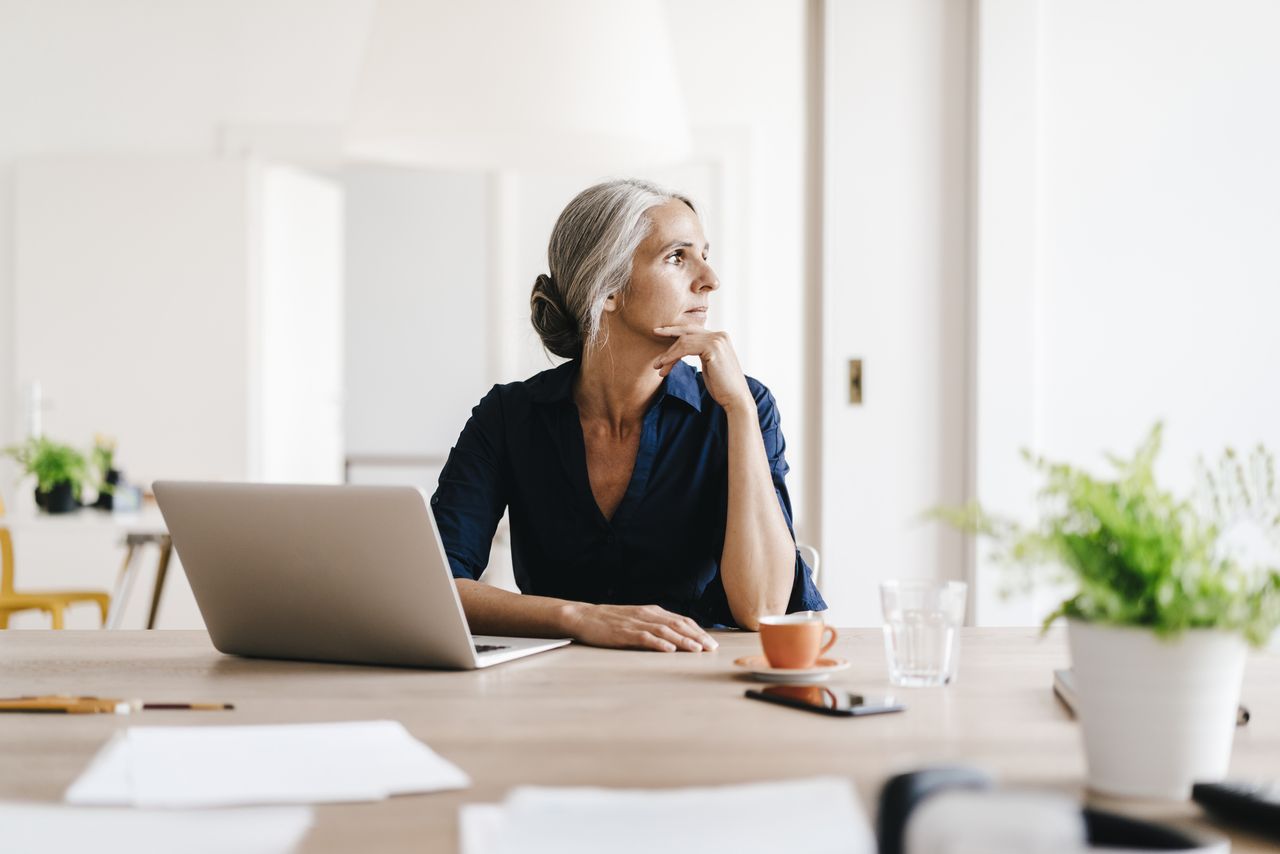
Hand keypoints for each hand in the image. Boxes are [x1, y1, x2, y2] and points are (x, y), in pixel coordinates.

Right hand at [562, 603, 719, 651]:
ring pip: (665, 631)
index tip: (711, 642)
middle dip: (697, 636)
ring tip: (697, 650)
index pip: (682, 620)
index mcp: (652, 611)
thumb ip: (655, 624)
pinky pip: (644, 638)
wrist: (584, 616)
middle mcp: (647, 614)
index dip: (698, 631)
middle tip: (712, 648)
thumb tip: (676, 636)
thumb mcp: (637, 618)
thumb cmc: (611, 620)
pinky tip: (669, 650)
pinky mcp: (624, 633)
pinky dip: (658, 643)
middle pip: (678, 625)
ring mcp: (636, 623)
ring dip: (683, 641)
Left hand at [652, 326, 751, 411]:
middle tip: (653, 333)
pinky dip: (672, 356)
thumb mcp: (709, 365)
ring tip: (658, 366)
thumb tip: (683, 350)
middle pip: (688, 331)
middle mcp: (720, 335)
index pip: (694, 330)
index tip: (661, 333)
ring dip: (668, 354)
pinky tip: (665, 365)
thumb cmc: (721, 386)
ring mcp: (717, 340)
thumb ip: (701, 353)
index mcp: (720, 337)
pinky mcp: (713, 348)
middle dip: (669, 332)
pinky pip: (685, 348)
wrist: (735, 399)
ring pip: (684, 341)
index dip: (677, 330)